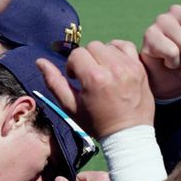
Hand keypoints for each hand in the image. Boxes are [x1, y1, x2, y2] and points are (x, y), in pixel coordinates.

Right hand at [37, 40, 154, 137]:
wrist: (128, 134)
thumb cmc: (97, 123)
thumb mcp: (71, 107)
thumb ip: (54, 82)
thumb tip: (40, 61)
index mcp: (94, 78)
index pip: (77, 54)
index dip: (72, 66)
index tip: (77, 79)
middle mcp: (113, 68)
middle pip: (92, 47)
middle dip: (86, 59)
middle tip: (89, 76)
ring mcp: (129, 66)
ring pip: (108, 46)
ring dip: (102, 56)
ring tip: (103, 71)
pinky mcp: (140, 67)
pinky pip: (126, 45)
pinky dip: (118, 51)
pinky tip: (115, 63)